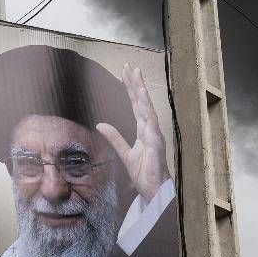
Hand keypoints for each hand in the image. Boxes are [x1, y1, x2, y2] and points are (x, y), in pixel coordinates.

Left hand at [97, 63, 168, 202]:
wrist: (154, 190)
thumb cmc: (144, 173)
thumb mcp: (124, 153)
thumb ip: (114, 137)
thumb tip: (100, 123)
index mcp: (143, 130)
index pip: (136, 105)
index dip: (130, 89)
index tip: (125, 73)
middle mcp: (150, 128)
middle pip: (141, 101)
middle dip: (135, 83)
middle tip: (129, 66)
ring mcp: (155, 134)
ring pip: (147, 107)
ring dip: (141, 91)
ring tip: (136, 75)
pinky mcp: (156, 142)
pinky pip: (151, 123)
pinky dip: (147, 110)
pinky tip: (143, 99)